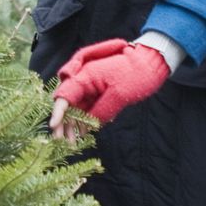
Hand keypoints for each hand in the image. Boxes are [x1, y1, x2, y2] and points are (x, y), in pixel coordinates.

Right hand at [48, 39, 170, 139]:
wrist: (152, 64)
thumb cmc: (136, 75)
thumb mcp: (118, 95)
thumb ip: (100, 112)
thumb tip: (87, 128)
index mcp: (86, 76)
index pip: (65, 95)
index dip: (58, 112)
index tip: (54, 127)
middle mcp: (85, 80)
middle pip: (67, 102)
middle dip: (63, 121)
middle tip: (62, 140)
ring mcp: (92, 86)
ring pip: (76, 107)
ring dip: (73, 123)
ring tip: (72, 142)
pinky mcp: (100, 92)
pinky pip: (87, 107)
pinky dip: (85, 119)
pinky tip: (86, 132)